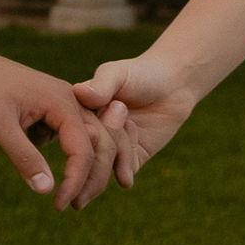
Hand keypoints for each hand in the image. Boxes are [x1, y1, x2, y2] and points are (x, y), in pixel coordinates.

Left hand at [0, 33, 133, 207]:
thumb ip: (23, 156)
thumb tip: (47, 190)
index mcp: (61, 101)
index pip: (86, 148)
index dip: (76, 180)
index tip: (60, 205)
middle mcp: (68, 100)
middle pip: (100, 143)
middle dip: (94, 178)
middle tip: (74, 207)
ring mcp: (60, 105)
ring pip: (90, 141)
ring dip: (87, 170)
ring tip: (71, 198)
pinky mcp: (50, 112)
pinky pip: (72, 137)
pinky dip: (73, 158)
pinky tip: (59, 177)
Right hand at [72, 51, 198, 185]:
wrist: (172, 85)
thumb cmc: (139, 73)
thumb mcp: (117, 73)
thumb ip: (100, 85)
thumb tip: (79, 92)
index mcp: (79, 114)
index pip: (72, 132)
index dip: (84, 127)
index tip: (106, 104)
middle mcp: (91, 134)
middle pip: (88, 152)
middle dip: (103, 139)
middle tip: (122, 109)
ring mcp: (112, 149)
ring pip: (107, 165)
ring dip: (118, 149)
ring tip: (131, 122)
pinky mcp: (132, 159)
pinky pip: (126, 170)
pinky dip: (129, 160)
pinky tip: (137, 134)